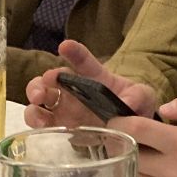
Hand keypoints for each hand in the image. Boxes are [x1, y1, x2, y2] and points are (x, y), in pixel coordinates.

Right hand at [23, 41, 159, 128]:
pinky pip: (44, 128)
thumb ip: (138, 96)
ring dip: (33, 108)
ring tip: (39, 116)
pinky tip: (43, 130)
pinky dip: (38, 128)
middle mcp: (73, 91)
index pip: (82, 61)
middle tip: (43, 90)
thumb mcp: (143, 97)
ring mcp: (64, 111)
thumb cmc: (134, 106)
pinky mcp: (62, 129)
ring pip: (38, 106)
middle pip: (48, 82)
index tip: (64, 46)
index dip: (74, 52)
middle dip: (39, 84)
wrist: (131, 130)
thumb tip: (129, 104)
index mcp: (93, 77)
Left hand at [126, 92, 176, 176]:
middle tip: (130, 134)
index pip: (135, 130)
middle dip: (123, 141)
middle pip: (127, 153)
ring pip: (134, 172)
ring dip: (135, 160)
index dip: (120, 122)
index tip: (118, 118)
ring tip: (149, 151)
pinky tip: (162, 170)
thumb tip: (163, 109)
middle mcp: (172, 170)